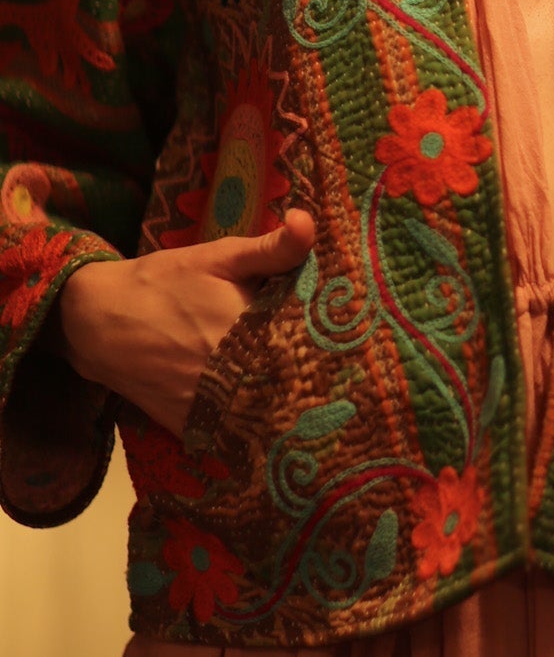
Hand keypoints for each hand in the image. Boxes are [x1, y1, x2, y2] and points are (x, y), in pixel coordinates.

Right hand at [50, 209, 315, 439]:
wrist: (98, 322)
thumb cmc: (163, 284)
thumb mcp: (218, 257)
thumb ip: (270, 249)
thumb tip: (309, 222)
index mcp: (251, 333)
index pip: (314, 347)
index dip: (335, 346)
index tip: (352, 340)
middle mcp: (237, 378)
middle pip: (297, 386)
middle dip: (319, 377)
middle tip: (341, 369)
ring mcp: (215, 409)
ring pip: (270, 414)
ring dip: (291, 403)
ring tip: (317, 394)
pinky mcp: (195, 427)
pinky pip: (238, 434)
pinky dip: (256, 423)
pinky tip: (272, 410)